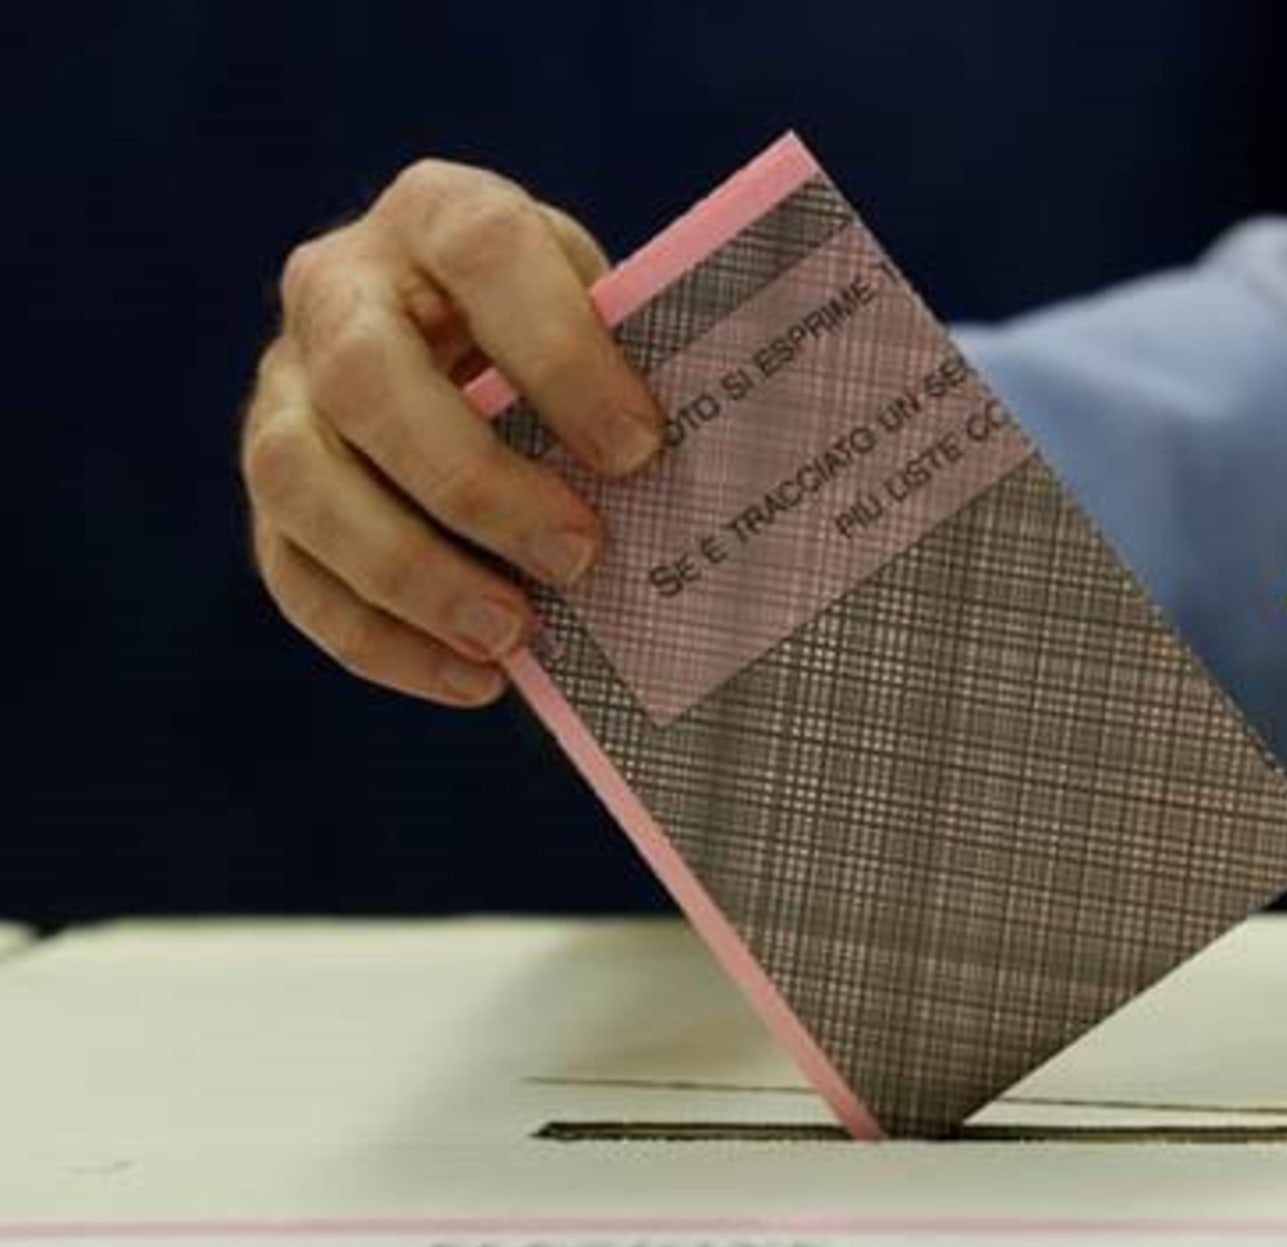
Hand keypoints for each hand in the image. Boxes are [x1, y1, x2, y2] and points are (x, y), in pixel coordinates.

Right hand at [241, 160, 663, 706]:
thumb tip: (705, 473)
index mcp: (438, 215)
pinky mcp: (270, 486)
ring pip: (299, 479)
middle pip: (367, 380)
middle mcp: (335, 287)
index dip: (562, 355)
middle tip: (579, 557)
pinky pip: (290, 568)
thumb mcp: (604, 308)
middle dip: (476, 483)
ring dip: (409, 572)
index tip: (640, 447)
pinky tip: (470, 680)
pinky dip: (377, 638)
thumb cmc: (564, 332)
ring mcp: (283, 386)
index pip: (485, 258)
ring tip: (513, 636)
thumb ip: (634, 362)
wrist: (463, 333)